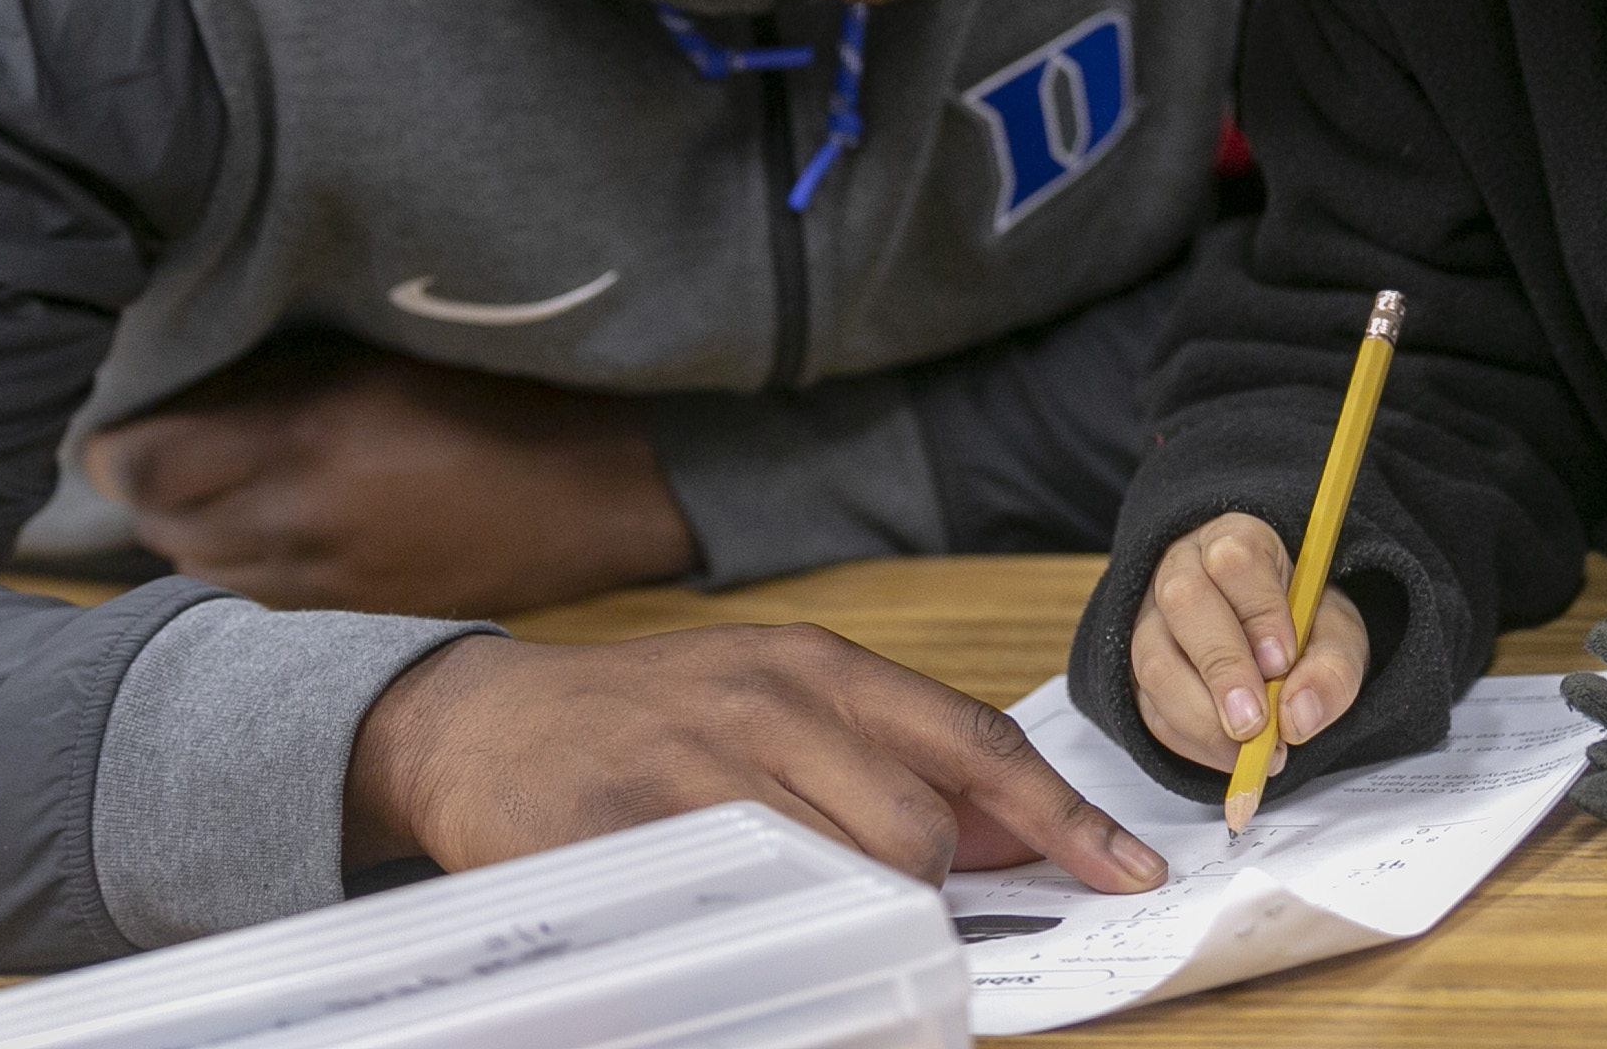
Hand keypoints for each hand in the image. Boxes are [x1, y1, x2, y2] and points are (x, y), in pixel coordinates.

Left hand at [89, 332, 695, 616]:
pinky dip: (241, 573)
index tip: (124, 425)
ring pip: (200, 574)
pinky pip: (257, 606)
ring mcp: (328, 582)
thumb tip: (190, 387)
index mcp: (306, 437)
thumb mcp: (386, 358)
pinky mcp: (355, 618)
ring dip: (191, 535)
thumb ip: (282, 377)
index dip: (118, 446)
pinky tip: (270, 538)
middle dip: (151, 490)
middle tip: (168, 453)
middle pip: (159, 525)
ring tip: (216, 495)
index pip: (143, 462)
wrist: (604, 489)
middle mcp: (300, 520)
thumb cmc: (505, 395)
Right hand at [346, 626, 1169, 892]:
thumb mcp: (772, 703)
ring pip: (843, 873)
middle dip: (930, 891)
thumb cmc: (647, 720)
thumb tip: (1018, 835)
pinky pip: (745, 912)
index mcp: (817, 665)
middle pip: (918, 828)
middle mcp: (767, 701)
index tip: (1126, 870)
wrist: (480, 720)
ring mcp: (695, 765)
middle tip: (896, 914)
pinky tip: (751, 934)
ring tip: (813, 917)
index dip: (1061, 815)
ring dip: (854, 919)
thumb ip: (885, 757)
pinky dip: (771, 941)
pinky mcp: (629, 831)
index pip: (971, 740)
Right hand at [1130, 512, 1370, 771]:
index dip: (1259, 611)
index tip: (1283, 660)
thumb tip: (1298, 718)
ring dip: (1202, 716)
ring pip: (1153, 660)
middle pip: (1183, 602)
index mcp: (1237, 542)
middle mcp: (1183, 570)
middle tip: (1255, 722)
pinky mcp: (1137, 670)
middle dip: (1222, 668)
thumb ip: (1332, 668)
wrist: (1274, 644)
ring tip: (1249, 749)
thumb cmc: (1301, 626)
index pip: (1235, 559)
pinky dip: (1189, 741)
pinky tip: (1229, 755)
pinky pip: (1148, 707)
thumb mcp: (1336, 635)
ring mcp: (1150, 619)